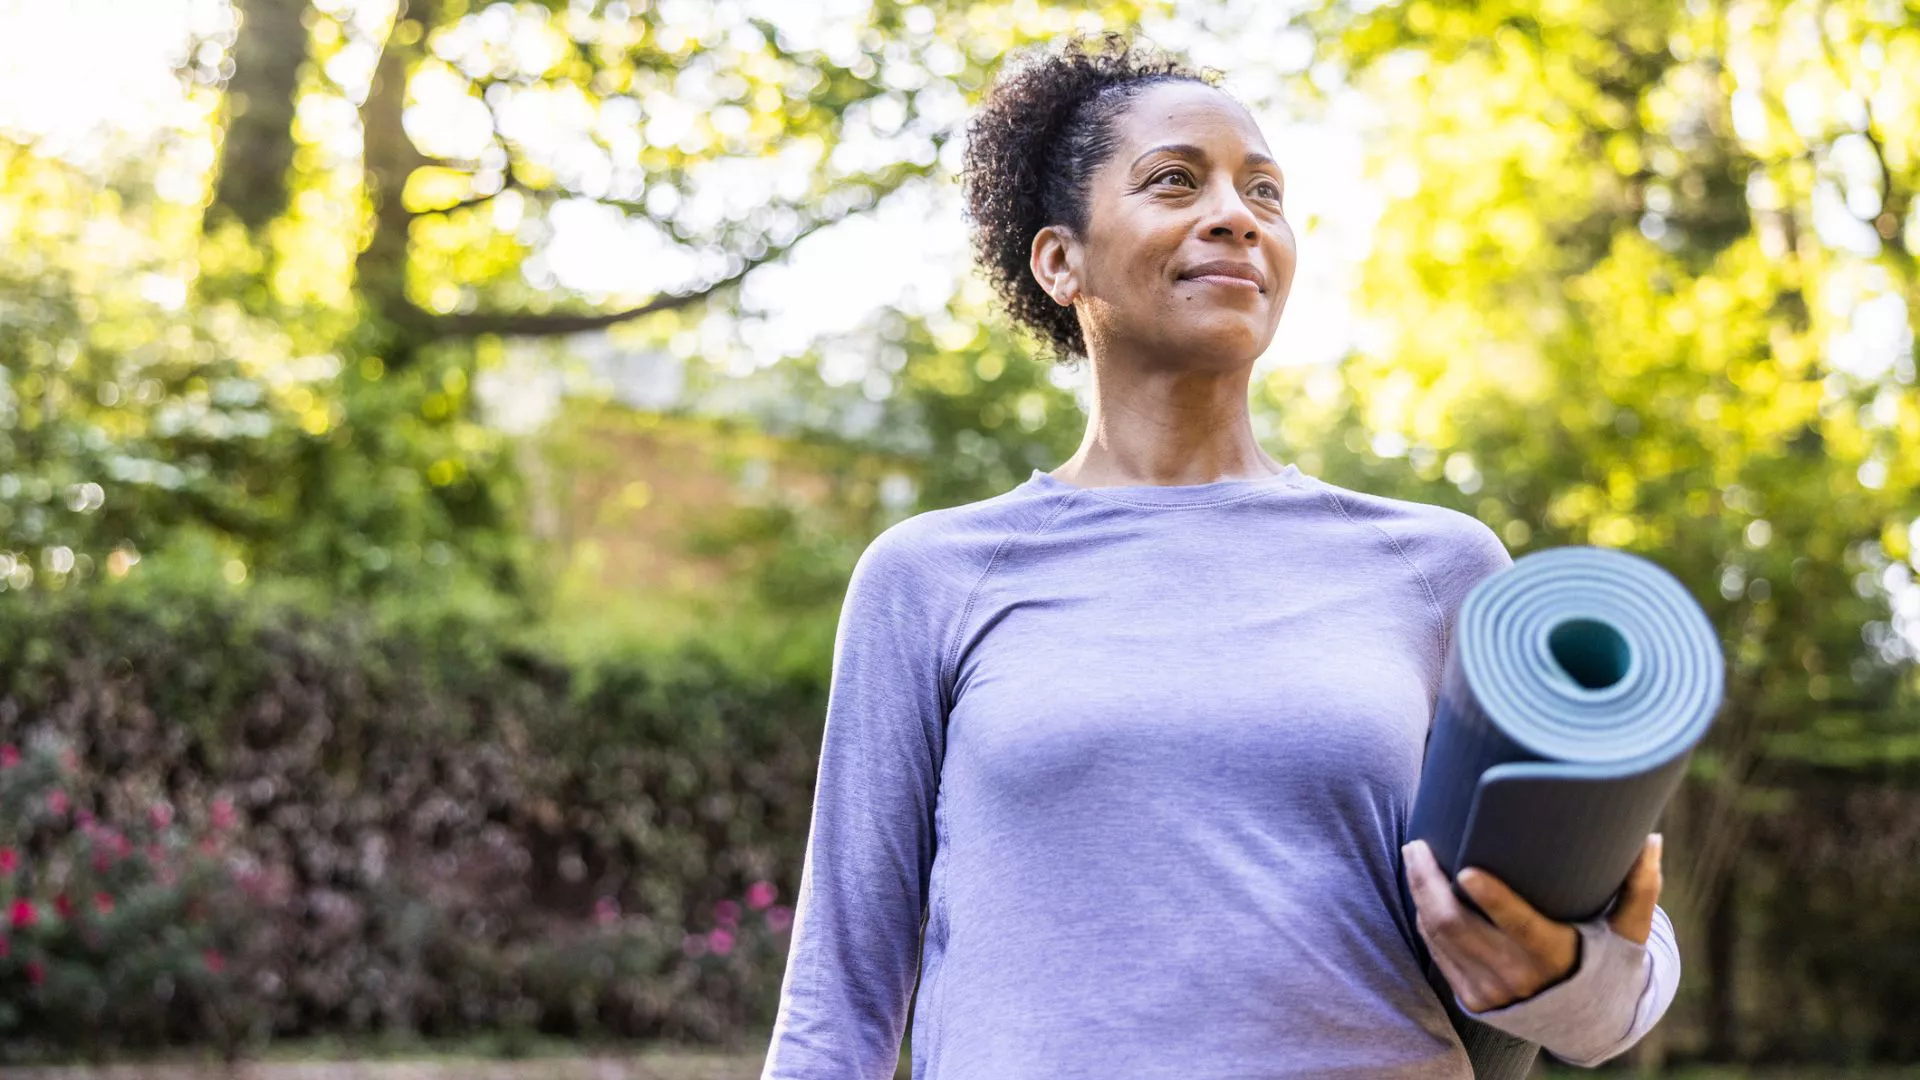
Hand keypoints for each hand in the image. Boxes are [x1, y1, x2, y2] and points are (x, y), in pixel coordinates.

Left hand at [1401, 833, 1663, 1011]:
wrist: (1585, 1023)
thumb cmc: (1607, 963)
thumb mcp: (1629, 933)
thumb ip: (1641, 888)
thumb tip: (1653, 838)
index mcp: (1556, 955)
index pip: (1519, 925)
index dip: (1491, 898)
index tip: (1467, 869)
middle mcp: (1519, 976)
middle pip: (1457, 925)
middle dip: (1428, 883)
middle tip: (1417, 844)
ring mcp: (1490, 989)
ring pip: (1438, 936)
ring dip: (1419, 895)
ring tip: (1415, 856)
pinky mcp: (1472, 997)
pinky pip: (1436, 953)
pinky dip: (1424, 920)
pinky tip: (1421, 892)